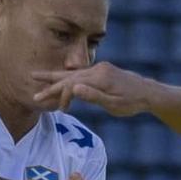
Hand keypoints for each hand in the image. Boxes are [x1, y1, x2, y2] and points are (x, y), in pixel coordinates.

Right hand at [33, 62, 156, 116]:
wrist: (147, 92)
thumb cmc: (131, 102)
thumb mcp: (114, 103)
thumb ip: (94, 96)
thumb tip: (74, 88)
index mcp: (99, 78)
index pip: (72, 85)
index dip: (63, 96)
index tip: (61, 110)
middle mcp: (96, 70)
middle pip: (68, 76)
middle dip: (49, 84)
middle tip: (33, 92)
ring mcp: (98, 69)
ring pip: (71, 73)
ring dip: (54, 77)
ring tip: (36, 76)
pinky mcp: (100, 72)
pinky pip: (79, 74)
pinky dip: (66, 78)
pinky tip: (58, 79)